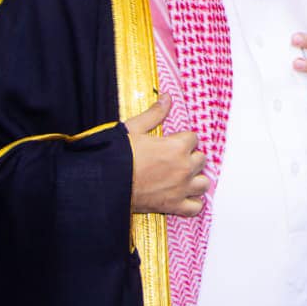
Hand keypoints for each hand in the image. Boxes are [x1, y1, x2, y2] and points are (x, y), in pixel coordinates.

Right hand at [124, 94, 208, 215]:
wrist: (103, 184)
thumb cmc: (116, 157)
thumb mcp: (133, 129)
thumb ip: (154, 114)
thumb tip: (167, 97)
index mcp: (177, 146)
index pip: (194, 138)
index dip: (182, 140)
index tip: (172, 143)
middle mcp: (184, 167)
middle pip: (201, 159)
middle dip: (190, 158)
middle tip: (174, 159)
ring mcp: (181, 188)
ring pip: (203, 183)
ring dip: (195, 179)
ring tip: (183, 177)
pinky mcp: (173, 206)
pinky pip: (196, 207)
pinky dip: (193, 203)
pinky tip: (184, 197)